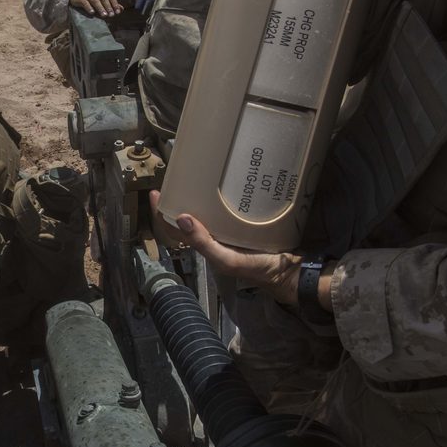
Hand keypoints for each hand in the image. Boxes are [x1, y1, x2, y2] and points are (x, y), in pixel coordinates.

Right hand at [69, 0, 122, 17]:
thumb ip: (111, 3)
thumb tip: (121, 9)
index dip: (114, 4)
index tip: (117, 12)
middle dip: (108, 7)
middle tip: (111, 15)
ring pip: (95, 1)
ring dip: (100, 8)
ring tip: (104, 16)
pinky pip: (85, 3)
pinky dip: (89, 8)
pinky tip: (92, 13)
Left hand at [149, 191, 302, 304]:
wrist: (290, 269)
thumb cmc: (257, 268)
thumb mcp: (227, 259)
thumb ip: (204, 243)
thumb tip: (182, 218)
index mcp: (204, 245)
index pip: (174, 230)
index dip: (162, 213)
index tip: (157, 193)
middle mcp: (213, 236)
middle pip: (187, 216)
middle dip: (177, 199)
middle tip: (175, 178)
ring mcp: (228, 229)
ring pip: (205, 209)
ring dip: (197, 195)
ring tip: (194, 176)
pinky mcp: (244, 221)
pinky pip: (226, 206)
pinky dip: (220, 195)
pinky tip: (224, 183)